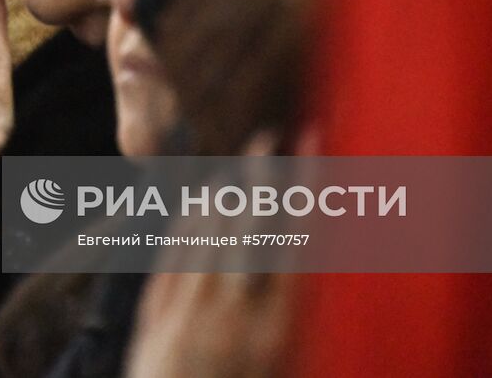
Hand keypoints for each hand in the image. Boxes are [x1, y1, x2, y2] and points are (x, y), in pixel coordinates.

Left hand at [123, 131, 293, 376]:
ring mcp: (190, 317)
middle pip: (251, 229)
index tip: (316, 149)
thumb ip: (308, 319)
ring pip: (210, 238)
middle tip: (273, 137)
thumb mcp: (292, 370)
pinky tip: (202, 199)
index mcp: (278, 334)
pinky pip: (173, 260)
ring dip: (228, 192)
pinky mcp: (155, 325)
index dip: (308, 191)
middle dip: (264, 177)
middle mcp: (234, 319)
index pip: (299, 243)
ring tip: (245, 157)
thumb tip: (336, 264)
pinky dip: (189, 225)